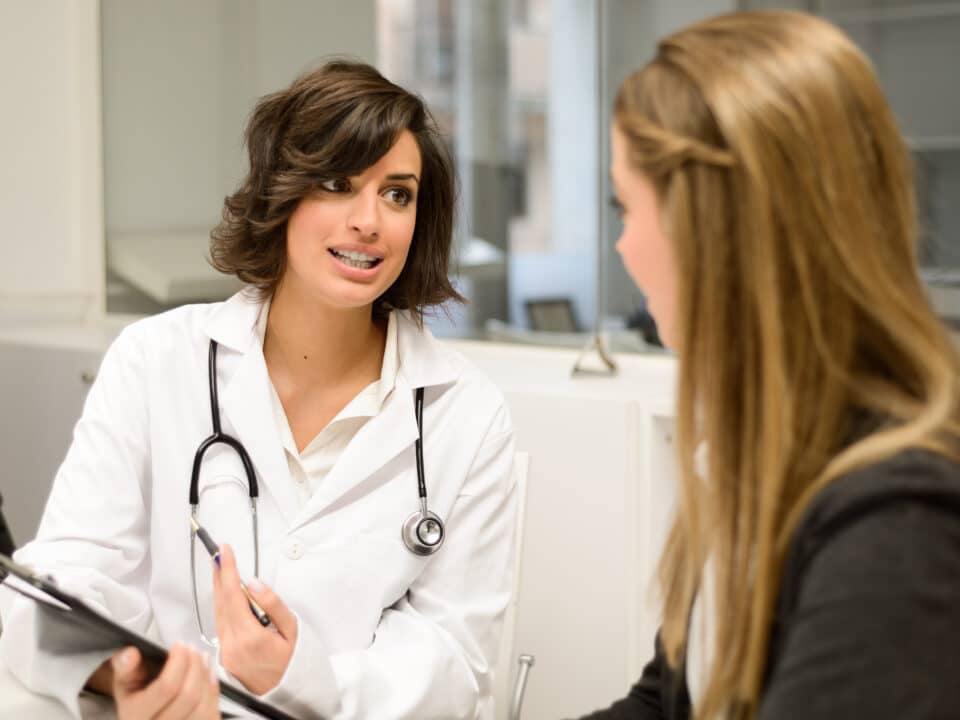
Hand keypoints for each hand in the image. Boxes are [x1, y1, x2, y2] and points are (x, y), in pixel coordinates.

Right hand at [111, 642, 220, 718]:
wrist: (139, 718)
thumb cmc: (134, 698)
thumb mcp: (123, 682)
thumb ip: (125, 666)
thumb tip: (131, 654)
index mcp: (136, 716)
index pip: (167, 687)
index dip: (179, 662)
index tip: (180, 645)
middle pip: (189, 696)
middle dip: (195, 666)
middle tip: (193, 649)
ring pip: (203, 707)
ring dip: (206, 677)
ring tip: (202, 658)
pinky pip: (211, 716)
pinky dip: (213, 692)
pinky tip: (208, 676)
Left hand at [213, 544, 297, 694]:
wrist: (286, 690)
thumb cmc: (292, 659)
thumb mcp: (292, 628)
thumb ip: (273, 604)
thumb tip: (255, 583)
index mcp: (251, 638)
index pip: (233, 596)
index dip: (227, 570)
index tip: (225, 552)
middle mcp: (233, 645)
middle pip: (221, 602)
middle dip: (219, 575)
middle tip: (219, 554)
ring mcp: (226, 652)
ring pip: (218, 612)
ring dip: (219, 589)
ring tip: (222, 569)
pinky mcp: (223, 655)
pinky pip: (220, 624)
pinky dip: (222, 606)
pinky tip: (227, 595)